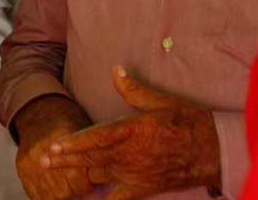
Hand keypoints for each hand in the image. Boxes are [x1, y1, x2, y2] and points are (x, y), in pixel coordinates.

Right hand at [13, 94, 95, 198]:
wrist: (40, 113)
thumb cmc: (69, 125)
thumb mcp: (83, 133)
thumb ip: (90, 156)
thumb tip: (101, 184)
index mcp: (62, 137)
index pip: (76, 176)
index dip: (87, 184)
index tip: (91, 183)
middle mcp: (43, 148)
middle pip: (64, 190)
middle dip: (75, 191)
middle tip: (80, 186)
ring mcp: (30, 159)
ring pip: (51, 196)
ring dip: (62, 195)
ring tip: (68, 187)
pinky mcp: (21, 166)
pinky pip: (36, 195)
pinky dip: (47, 196)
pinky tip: (55, 190)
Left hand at [41, 66, 221, 199]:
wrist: (214, 151)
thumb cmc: (189, 122)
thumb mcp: (161, 101)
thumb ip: (134, 89)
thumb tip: (116, 70)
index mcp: (133, 131)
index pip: (97, 138)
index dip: (74, 143)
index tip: (54, 145)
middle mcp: (131, 154)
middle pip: (92, 158)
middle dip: (65, 158)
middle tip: (42, 159)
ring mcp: (136, 174)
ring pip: (99, 175)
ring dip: (77, 173)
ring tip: (55, 172)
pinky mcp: (144, 188)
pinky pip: (119, 199)